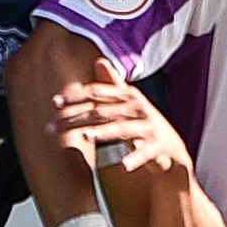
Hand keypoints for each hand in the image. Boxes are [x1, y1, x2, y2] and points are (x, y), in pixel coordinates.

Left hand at [48, 80, 189, 181]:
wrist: (172, 151)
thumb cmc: (145, 124)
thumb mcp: (130, 102)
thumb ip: (113, 84)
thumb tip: (99, 60)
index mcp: (129, 96)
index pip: (98, 93)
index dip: (76, 97)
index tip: (55, 103)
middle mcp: (138, 108)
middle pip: (103, 112)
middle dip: (77, 119)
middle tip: (54, 126)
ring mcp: (149, 127)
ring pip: (123, 129)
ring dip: (104, 133)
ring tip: (86, 137)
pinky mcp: (158, 146)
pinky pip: (145, 152)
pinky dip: (135, 158)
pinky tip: (124, 165)